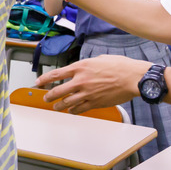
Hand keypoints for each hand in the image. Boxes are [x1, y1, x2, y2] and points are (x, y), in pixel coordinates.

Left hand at [34, 55, 151, 113]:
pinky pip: (79, 109)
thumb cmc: (120, 66)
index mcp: (80, 67)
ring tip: (56, 107)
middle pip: (57, 91)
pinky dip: (73, 111)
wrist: (133, 78)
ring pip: (66, 102)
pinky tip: (71, 110)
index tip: (38, 82)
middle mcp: (81, 81)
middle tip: (45, 98)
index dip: (44, 79)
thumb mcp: (99, 59)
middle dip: (49, 96)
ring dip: (59, 106)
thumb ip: (86, 65)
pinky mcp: (95, 103)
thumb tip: (81, 68)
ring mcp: (87, 93)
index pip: (56, 74)